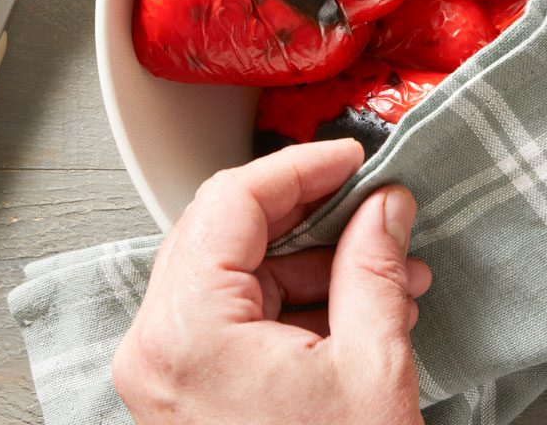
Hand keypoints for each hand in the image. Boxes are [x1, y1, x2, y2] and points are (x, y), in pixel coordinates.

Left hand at [112, 139, 431, 423]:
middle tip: (369, 202)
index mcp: (187, 335)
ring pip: (236, 270)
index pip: (232, 202)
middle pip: (226, 230)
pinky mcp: (188, 389)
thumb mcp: (372, 366)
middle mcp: (158, 349)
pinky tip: (358, 304)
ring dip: (312, 260)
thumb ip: (375, 267)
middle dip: (310, 213)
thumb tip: (383, 206)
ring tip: (388, 269)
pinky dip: (296, 299)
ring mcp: (168, 371)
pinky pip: (237, 314)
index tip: (350, 157)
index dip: (300, 166)